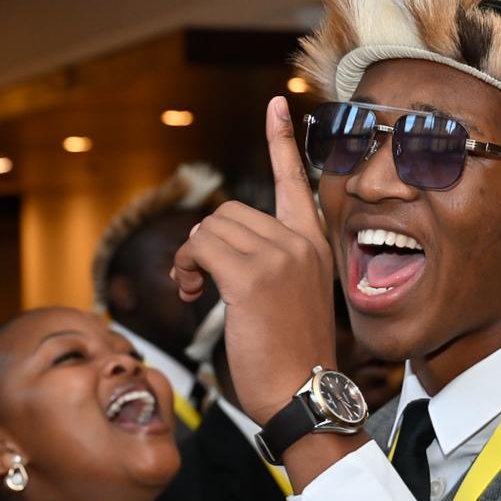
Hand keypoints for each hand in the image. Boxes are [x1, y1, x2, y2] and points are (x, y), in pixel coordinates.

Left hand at [172, 96, 335, 426]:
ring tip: (193, 291)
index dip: (281, 141)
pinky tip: (191, 294)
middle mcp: (301, 242)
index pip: (296, 181)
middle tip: (196, 283)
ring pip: (211, 229)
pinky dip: (186, 268)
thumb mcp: (290, 300)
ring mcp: (280, 256)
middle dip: (204, 244)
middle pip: (231, 212)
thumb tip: (213, 243)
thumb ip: (267, 264)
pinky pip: (201, 249)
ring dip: (190, 259)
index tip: (275, 104)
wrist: (305, 396)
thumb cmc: (292, 359)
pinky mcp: (253, 276)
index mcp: (315, 245)